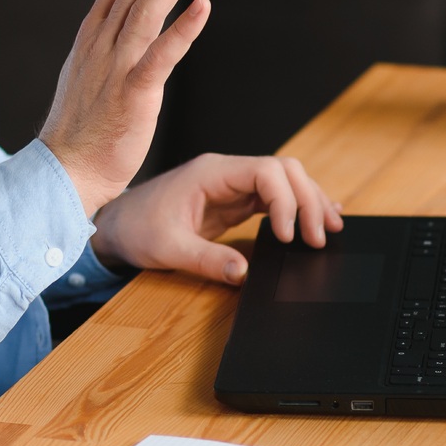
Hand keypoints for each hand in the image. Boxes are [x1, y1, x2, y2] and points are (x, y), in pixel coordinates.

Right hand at [39, 0, 213, 214]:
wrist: (63, 174)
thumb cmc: (80, 132)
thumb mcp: (89, 75)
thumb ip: (108, 47)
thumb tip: (126, 26)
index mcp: (91, 35)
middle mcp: (101, 42)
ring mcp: (115, 66)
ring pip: (147, 7)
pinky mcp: (132, 94)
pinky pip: (160, 55)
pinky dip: (182, 28)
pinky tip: (203, 5)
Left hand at [90, 153, 342, 285]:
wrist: (115, 225)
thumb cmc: (135, 228)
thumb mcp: (168, 248)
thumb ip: (207, 260)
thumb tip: (243, 274)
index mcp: (210, 173)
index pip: (265, 171)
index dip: (285, 201)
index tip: (289, 235)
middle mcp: (225, 173)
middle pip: (283, 171)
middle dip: (308, 200)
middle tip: (320, 236)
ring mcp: (231, 185)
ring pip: (284, 181)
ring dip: (308, 202)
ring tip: (330, 228)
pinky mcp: (233, 201)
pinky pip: (273, 197)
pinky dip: (295, 208)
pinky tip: (315, 220)